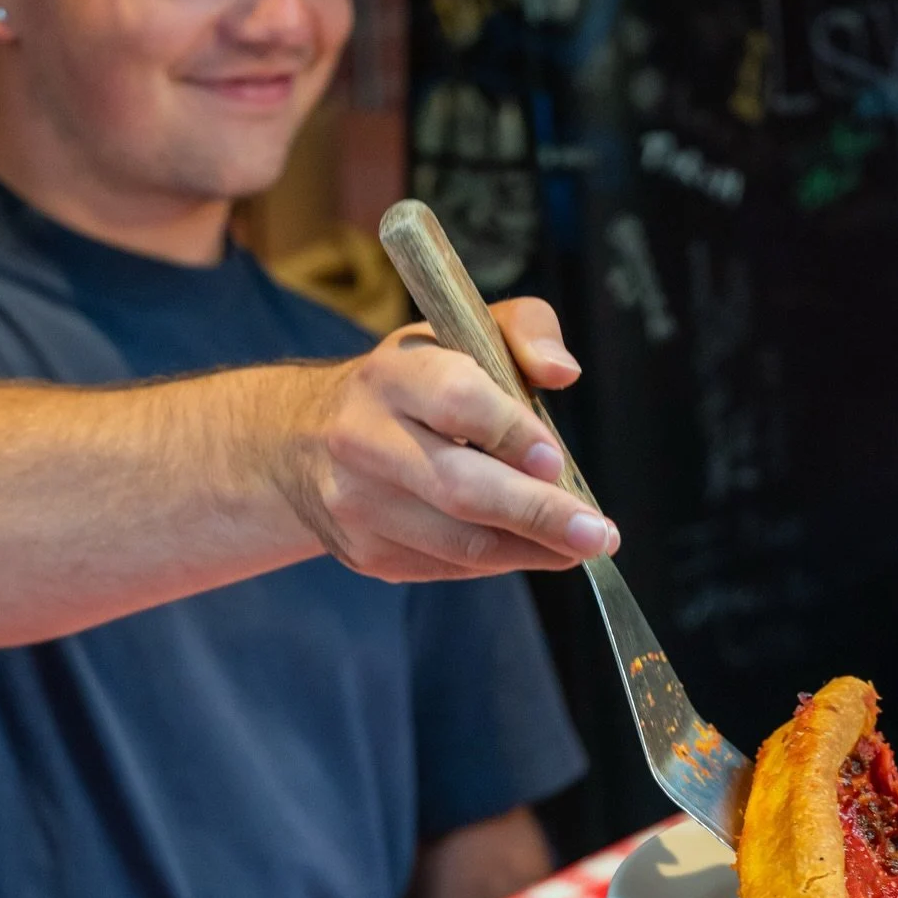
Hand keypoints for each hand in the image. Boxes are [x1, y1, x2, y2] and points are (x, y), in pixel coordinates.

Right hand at [271, 298, 617, 582]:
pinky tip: (527, 548)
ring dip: (529, 550)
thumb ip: (524, 329)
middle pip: (461, 489)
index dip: (514, 434)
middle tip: (597, 534)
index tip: (559, 462)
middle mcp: (362, 440)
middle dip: (539, 515)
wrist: (300, 444)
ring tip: (577, 547)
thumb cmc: (406, 386)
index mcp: (391, 376)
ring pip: (459, 543)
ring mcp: (358, 506)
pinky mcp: (365, 554)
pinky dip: (497, 560)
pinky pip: (448, 567)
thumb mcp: (456, 332)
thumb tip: (563, 372)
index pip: (456, 401)